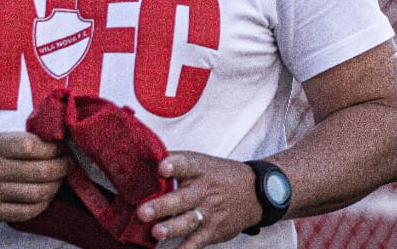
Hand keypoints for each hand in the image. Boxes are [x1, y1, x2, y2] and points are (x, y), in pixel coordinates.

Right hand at [0, 131, 71, 222]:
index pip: (31, 146)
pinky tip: (46, 196)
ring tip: (59, 180)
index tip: (63, 148)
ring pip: (36, 193)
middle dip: (61, 168)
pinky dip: (42, 204)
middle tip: (69, 164)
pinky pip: (26, 212)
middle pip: (39, 171)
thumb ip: (19, 142)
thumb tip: (57, 143)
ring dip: (55, 186)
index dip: (54, 148)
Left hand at [136, 151, 261, 247]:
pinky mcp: (213, 231)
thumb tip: (142, 157)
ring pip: (188, 221)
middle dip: (161, 206)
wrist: (254, 193)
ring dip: (171, 228)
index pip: (185, 164)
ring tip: (156, 232)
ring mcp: (209, 213)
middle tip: (142, 212)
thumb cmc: (217, 175)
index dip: (173, 165)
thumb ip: (174, 161)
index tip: (161, 167)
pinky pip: (198, 242)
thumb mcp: (200, 162)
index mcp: (198, 170)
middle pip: (182, 198)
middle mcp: (203, 191)